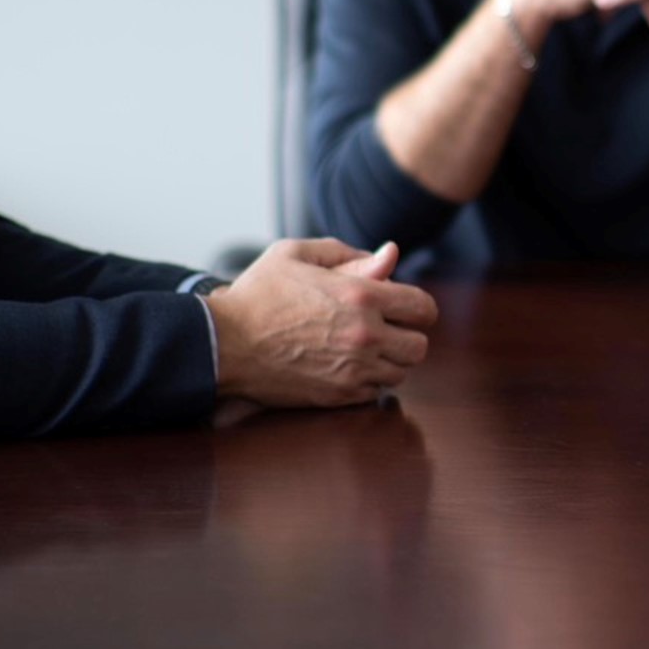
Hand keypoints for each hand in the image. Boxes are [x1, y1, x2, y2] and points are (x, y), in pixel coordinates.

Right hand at [208, 238, 438, 407]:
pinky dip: (369, 381)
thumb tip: (390, 255)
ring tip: (363, 348)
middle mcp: (365, 334)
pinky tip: (346, 366)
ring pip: (401, 372)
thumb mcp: (295, 254)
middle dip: (406, 335)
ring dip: (389, 360)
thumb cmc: (257, 294)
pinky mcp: (338, 395)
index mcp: (361, 294)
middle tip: (383, 329)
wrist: (224, 343)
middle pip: (419, 345)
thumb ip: (347, 253)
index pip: (424, 307)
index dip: (417, 307)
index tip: (401, 307)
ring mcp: (354, 369)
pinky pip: (376, 392)